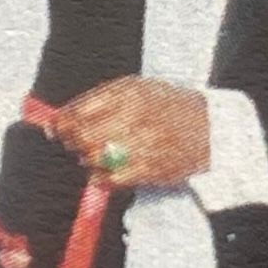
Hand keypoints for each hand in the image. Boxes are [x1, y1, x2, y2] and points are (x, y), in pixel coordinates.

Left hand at [50, 77, 208, 187]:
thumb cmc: (167, 107)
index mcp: (130, 93)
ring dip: (88, 160)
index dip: (62, 122)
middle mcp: (136, 116)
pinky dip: (102, 178)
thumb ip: (99, 101)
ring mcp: (144, 144)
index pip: (80, 110)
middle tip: (73, 144)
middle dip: (72, 142)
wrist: (211, 128)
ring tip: (94, 156)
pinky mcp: (151, 169)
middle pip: (84, 135)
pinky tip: (105, 173)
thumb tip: (58, 120)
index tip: (57, 128)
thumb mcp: (138, 89)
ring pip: (95, 157)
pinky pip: (112, 178)